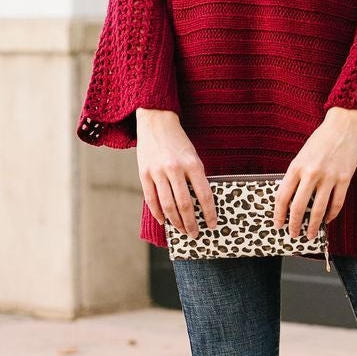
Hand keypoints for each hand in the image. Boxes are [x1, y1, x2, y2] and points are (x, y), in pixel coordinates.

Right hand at [136, 109, 217, 237]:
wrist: (156, 122)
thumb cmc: (178, 141)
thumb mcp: (193, 156)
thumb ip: (196, 177)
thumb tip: (200, 203)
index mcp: (192, 164)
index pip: (204, 195)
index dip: (209, 213)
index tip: (212, 225)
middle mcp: (175, 169)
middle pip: (184, 204)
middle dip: (191, 223)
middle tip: (195, 234)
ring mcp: (157, 172)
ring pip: (167, 205)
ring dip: (175, 221)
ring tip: (181, 230)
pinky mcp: (144, 173)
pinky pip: (151, 199)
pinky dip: (158, 213)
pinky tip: (164, 221)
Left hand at [274, 108, 356, 241]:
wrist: (343, 125)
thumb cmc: (321, 139)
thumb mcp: (302, 154)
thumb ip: (296, 175)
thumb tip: (291, 198)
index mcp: (296, 166)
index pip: (282, 196)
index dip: (279, 214)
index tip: (278, 224)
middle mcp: (311, 173)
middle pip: (298, 207)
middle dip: (294, 225)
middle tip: (293, 235)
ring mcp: (329, 177)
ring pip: (318, 210)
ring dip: (314, 226)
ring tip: (311, 235)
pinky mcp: (345, 178)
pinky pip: (337, 203)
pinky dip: (331, 214)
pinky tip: (328, 220)